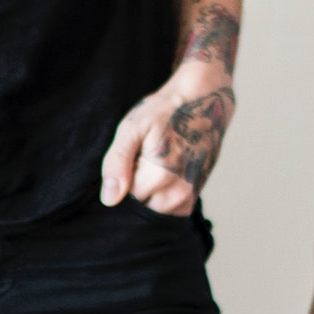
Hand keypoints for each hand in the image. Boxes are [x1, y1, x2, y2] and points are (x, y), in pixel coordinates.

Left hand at [100, 56, 234, 216]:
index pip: (123, 198)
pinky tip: (167, 173)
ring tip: (158, 164)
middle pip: (139, 207)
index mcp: (158, 177)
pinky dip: (162, 197)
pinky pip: (167, 211)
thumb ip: (117, 164)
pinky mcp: (193, 198)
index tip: (135, 156)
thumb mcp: (132, 129)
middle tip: (147, 158)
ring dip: (150, 192)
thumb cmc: (164, 112)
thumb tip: (109, 199)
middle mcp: (176, 194)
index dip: (124, 177)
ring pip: (152, 210)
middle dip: (137, 187)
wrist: (204, 102)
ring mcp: (187, 198)